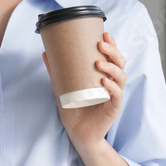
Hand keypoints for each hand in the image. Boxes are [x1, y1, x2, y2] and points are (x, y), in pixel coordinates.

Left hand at [43, 31, 126, 153]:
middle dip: (112, 52)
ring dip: (112, 68)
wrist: (77, 132)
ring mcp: (114, 96)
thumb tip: (45, 52)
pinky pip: (117, 95)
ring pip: (121, 77)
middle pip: (120, 63)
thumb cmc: (73, 108)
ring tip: (99, 63)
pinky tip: (104, 81)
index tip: (104, 34)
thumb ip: (55, 71)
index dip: (112, 44)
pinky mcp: (113, 108)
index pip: (112, 57)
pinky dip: (112, 87)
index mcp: (104, 75)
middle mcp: (112, 83)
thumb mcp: (62, 86)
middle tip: (101, 45)